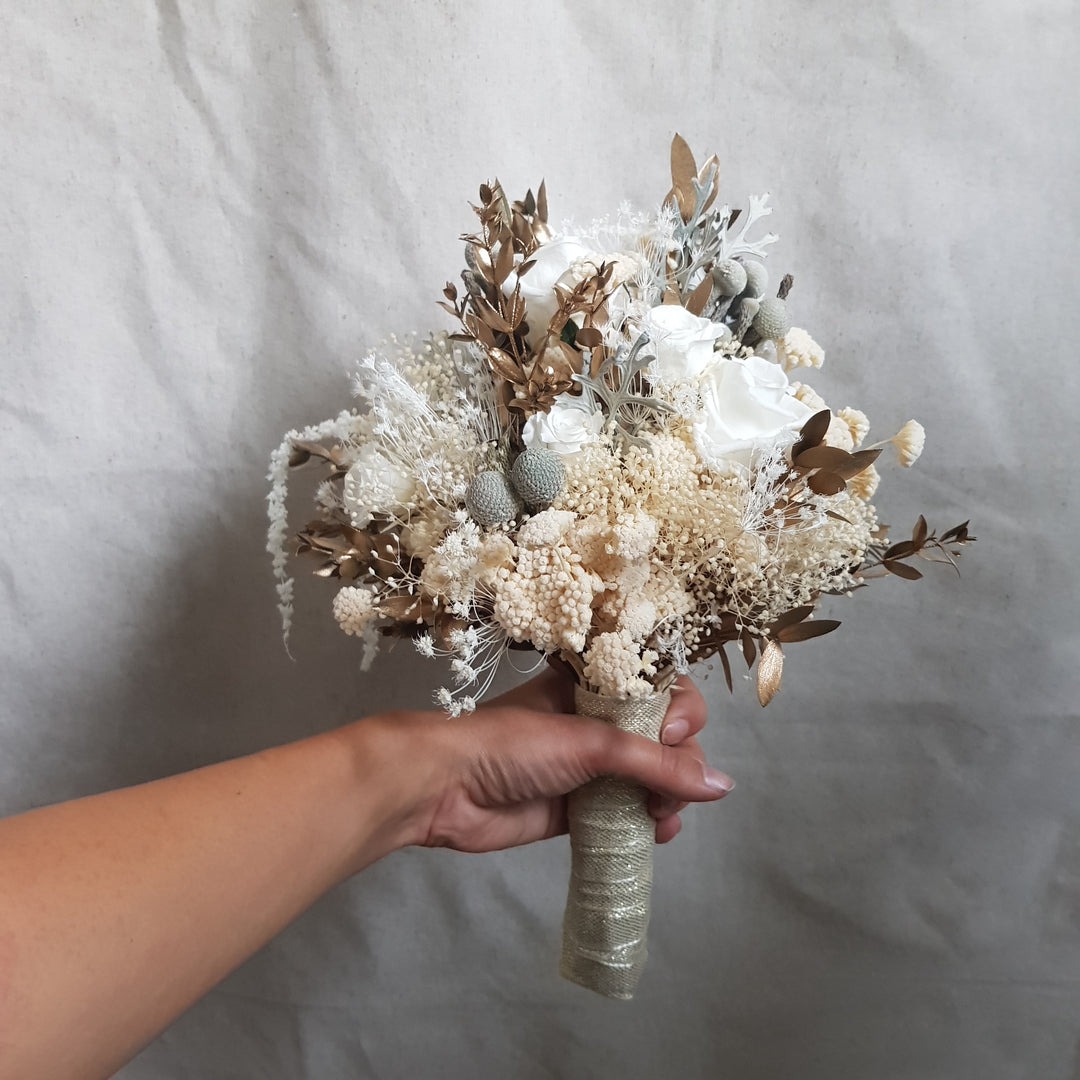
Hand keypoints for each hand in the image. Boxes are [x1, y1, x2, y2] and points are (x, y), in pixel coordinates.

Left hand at [383, 667, 733, 853]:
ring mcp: (589, 766)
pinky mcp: (579, 808)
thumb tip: (722, 786)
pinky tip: (659, 832)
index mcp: (595, 684)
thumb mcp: (589, 742)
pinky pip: (628, 812)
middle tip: (668, 783)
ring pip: (651, 777)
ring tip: (660, 815)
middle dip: (679, 762)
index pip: (660, 687)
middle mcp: (597, 720)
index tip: (674, 731)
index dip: (679, 709)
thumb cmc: (512, 744)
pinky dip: (650, 822)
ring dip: (670, 795)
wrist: (443, 787)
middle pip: (664, 736)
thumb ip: (657, 764)